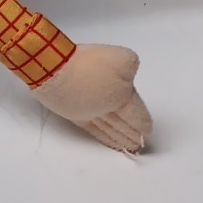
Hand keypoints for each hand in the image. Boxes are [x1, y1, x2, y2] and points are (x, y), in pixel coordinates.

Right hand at [32, 44, 151, 152]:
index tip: (147, 131)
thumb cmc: (88, 62)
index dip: (143, 123)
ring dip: (118, 138)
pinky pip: (92, 129)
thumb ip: (131, 68)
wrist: (55, 68)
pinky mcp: (74, 114)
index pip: (136, 116)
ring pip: (108, 129)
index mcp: (122, 99)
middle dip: (132, 135)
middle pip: (123, 126)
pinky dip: (102, 136)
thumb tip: (128, 78)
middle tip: (138, 143)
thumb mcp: (122, 57)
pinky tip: (104, 137)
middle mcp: (106, 112)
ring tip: (126, 145)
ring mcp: (89, 115)